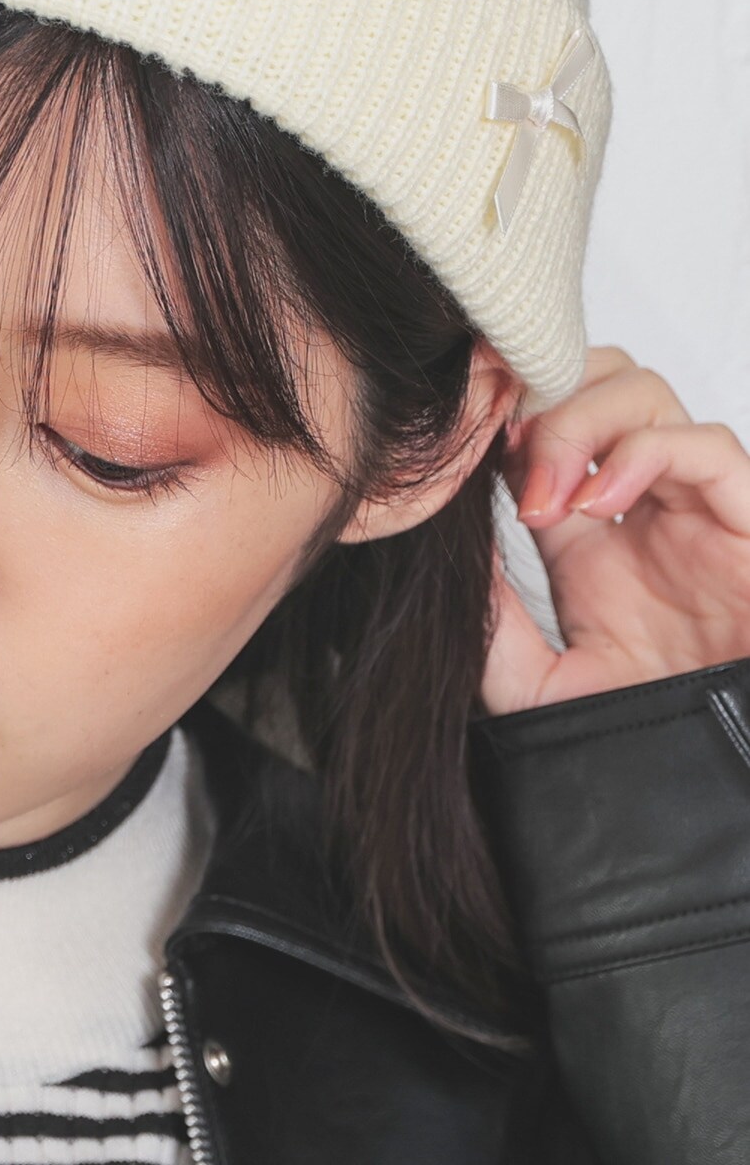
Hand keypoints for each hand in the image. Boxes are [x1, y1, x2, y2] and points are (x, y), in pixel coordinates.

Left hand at [480, 346, 749, 715]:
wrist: (703, 789)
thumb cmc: (629, 742)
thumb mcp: (532, 683)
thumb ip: (490, 616)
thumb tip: (450, 539)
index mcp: (585, 530)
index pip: (541, 425)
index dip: (503, 420)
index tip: (466, 454)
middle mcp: (641, 504)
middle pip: (594, 380)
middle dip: (543, 400)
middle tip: (506, 463)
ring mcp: (695, 508)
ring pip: (644, 392)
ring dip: (582, 424)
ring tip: (548, 496)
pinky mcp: (749, 524)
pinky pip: (707, 445)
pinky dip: (644, 454)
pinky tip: (598, 506)